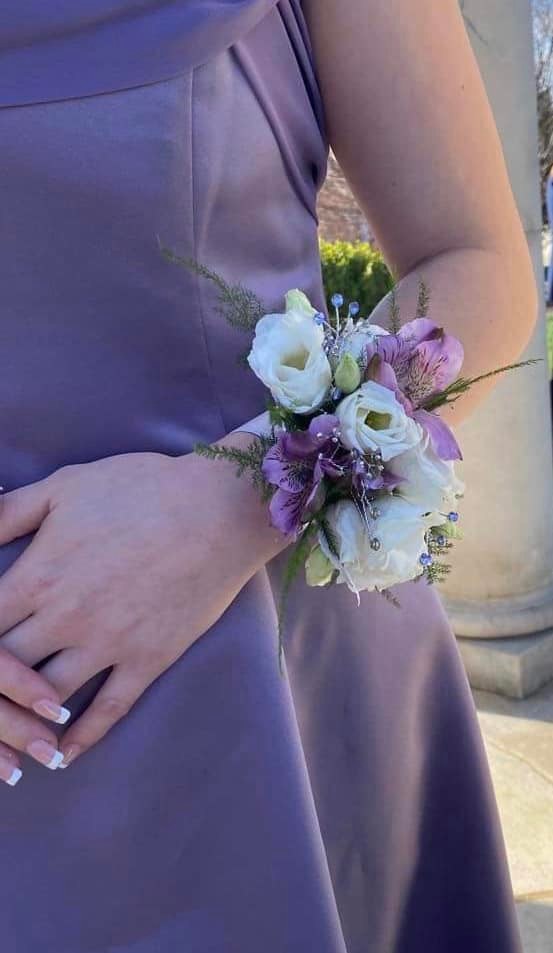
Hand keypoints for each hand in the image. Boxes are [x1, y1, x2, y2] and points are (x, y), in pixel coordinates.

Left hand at [0, 445, 280, 776]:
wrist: (218, 510)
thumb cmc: (140, 489)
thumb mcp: (64, 487)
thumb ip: (7, 512)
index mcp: (37, 577)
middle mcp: (65, 620)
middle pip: (4, 670)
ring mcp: (108, 644)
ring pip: (47, 699)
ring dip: (23, 722)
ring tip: (13, 738)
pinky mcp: (148, 659)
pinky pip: (109, 711)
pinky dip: (82, 738)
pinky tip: (63, 755)